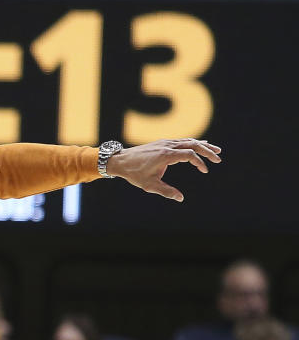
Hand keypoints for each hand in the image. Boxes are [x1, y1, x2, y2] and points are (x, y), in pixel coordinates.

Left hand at [105, 138, 220, 201]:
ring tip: (216, 150)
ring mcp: (166, 142)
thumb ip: (166, 191)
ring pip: (189, 141)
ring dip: (203, 145)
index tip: (205, 171)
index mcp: (166, 155)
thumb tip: (180, 198)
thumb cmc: (134, 174)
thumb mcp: (149, 185)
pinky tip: (201, 145)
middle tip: (219, 158)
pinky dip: (193, 143)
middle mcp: (168, 145)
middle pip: (193, 144)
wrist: (120, 160)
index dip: (199, 163)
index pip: (190, 155)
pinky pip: (182, 141)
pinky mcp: (163, 142)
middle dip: (207, 151)